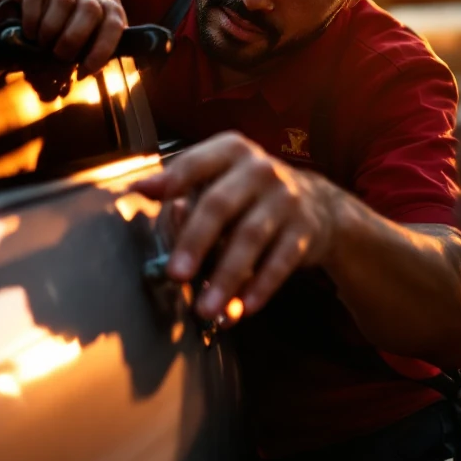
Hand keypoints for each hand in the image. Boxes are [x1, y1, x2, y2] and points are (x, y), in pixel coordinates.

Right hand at [0, 0, 125, 75]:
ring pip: (64, 3)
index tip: (86, 69)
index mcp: (100, 7)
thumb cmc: (48, 32)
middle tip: (59, 55)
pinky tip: (29, 32)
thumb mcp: (69, 42)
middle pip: (90, 10)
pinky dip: (33, 20)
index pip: (114, 22)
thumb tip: (85, 72)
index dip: (104, 48)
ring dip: (51, 31)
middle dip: (74, 39)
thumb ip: (81, 53)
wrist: (10, 8)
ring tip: (42, 44)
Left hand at [129, 132, 338, 319]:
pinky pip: (281, 261)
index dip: (173, 179)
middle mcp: (259, 169)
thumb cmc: (250, 192)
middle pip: (220, 205)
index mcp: (231, 151)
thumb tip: (143, 189)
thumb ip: (183, 186)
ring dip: (226, 277)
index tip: (146, 196)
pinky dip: (260, 287)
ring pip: (250, 238)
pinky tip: (242, 309)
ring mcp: (286, 198)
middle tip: (175, 274)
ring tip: (205, 308)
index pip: (197, 162)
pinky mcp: (305, 229)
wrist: (317, 203)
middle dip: (195, 241)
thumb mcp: (220, 179)